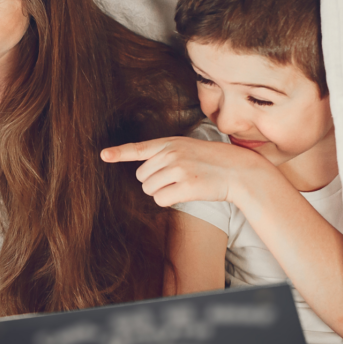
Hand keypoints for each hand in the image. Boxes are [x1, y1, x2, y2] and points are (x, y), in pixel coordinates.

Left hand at [100, 136, 265, 206]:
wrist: (239, 169)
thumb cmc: (212, 161)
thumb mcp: (187, 148)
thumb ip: (165, 155)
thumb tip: (144, 176)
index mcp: (169, 143)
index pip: (139, 148)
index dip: (119, 152)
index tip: (103, 155)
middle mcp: (171, 154)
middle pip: (142, 177)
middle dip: (154, 182)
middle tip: (176, 178)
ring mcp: (178, 169)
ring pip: (149, 190)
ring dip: (162, 192)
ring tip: (183, 184)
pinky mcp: (186, 185)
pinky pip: (161, 200)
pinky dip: (170, 200)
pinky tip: (186, 193)